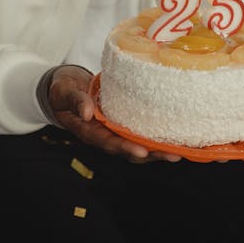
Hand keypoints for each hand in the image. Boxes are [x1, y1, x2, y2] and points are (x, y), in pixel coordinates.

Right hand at [47, 64, 180, 161]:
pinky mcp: (122, 122)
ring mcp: (114, 130)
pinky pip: (139, 132)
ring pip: (137, 144)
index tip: (142, 151)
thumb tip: (87, 112)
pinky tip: (173, 135)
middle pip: (129, 150)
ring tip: (180, 151)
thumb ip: (75, 101)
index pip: (108, 143)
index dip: (125, 149)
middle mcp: (104, 134)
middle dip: (151, 155)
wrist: (66, 86)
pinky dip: (155, 135)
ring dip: (158, 149)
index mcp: (88, 131)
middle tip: (173, 155)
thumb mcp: (64, 92)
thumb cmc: (63, 90)